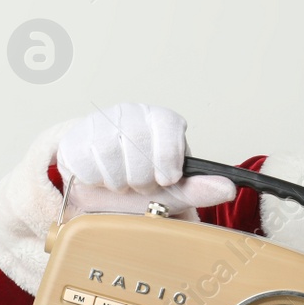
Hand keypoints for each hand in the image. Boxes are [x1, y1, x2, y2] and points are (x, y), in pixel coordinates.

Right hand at [55, 103, 234, 215]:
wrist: (103, 191)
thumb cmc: (142, 185)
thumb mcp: (175, 190)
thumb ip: (200, 189)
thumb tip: (228, 187)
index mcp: (162, 120)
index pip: (167, 125)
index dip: (167, 156)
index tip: (166, 179)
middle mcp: (132, 113)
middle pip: (137, 143)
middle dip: (141, 177)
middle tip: (141, 184)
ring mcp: (102, 122)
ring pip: (109, 153)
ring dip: (118, 181)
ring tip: (121, 182)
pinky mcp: (76, 138)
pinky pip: (85, 161)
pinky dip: (95, 180)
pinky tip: (100, 179)